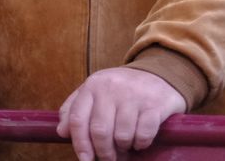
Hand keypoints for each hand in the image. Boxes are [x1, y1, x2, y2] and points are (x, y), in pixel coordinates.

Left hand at [57, 67, 186, 160]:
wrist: (162, 72)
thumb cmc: (123, 89)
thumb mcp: (96, 91)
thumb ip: (75, 108)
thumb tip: (62, 131)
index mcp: (94, 85)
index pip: (78, 120)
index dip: (80, 144)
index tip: (85, 159)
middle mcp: (112, 87)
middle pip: (99, 131)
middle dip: (103, 152)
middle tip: (108, 158)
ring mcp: (135, 95)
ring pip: (122, 135)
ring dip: (123, 148)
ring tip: (126, 145)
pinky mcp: (155, 103)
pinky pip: (143, 134)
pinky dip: (141, 143)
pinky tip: (140, 140)